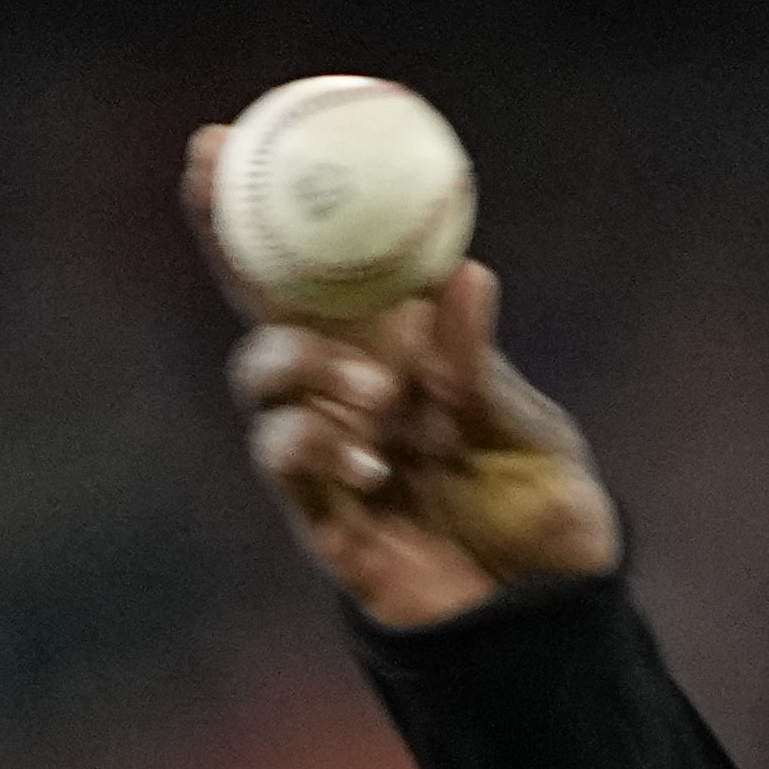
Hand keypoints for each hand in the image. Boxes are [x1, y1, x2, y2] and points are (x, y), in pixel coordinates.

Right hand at [186, 120, 619, 625]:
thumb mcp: (529, 433)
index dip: (270, 212)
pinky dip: (315, 442)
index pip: (323, 271)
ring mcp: (330, 455)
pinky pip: (285, 461)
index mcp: (400, 357)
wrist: (550, 625)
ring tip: (381, 396)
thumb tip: (462, 276)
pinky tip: (370, 459)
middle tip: (218, 186)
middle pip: (265, 306)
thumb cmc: (549, 520)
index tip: (222, 143)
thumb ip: (480, 369)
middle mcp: (350, 396)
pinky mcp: (324, 519)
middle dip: (228, 241)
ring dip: (305, 368)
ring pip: (261, 380)